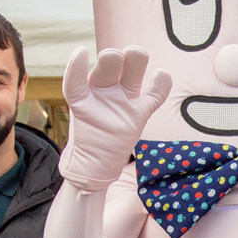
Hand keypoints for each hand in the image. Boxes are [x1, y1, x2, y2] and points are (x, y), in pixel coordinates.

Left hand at [58, 46, 172, 191]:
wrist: (99, 164)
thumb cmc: (84, 152)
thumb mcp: (75, 152)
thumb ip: (78, 158)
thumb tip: (84, 184)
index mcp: (82, 97)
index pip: (76, 78)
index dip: (76, 64)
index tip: (82, 52)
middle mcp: (102, 92)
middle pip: (108, 65)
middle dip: (111, 59)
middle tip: (114, 59)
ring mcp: (122, 99)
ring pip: (131, 71)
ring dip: (134, 60)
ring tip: (137, 55)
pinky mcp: (139, 110)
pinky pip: (153, 94)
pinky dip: (160, 84)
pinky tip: (162, 75)